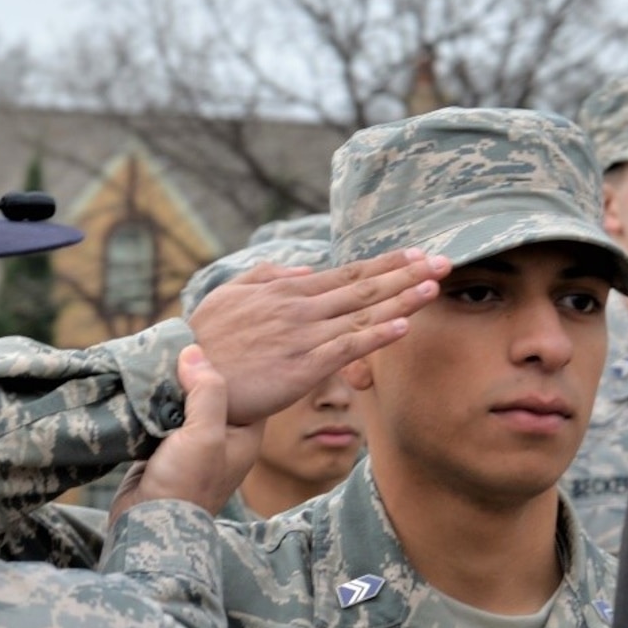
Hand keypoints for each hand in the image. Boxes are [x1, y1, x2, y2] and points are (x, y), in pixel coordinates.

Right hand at [111, 345, 264, 519]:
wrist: (148, 524)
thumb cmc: (187, 482)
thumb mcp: (206, 433)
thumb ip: (206, 391)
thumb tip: (194, 351)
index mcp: (244, 435)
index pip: (250, 390)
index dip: (236, 365)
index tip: (220, 337)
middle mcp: (222, 439)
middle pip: (213, 393)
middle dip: (197, 371)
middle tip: (182, 340)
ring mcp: (191, 445)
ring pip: (183, 403)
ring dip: (171, 385)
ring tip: (159, 354)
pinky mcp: (162, 449)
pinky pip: (160, 416)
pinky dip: (152, 402)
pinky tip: (142, 382)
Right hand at [189, 247, 448, 424]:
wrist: (183, 373)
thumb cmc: (207, 339)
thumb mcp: (231, 294)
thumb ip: (268, 278)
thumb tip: (304, 271)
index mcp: (289, 292)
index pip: (348, 274)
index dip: (386, 264)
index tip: (417, 254)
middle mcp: (301, 309)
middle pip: (364, 288)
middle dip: (407, 273)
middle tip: (444, 261)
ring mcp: (303, 336)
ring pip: (362, 314)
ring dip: (401, 299)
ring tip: (434, 286)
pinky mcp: (301, 367)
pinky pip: (346, 349)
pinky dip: (376, 336)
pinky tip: (402, 326)